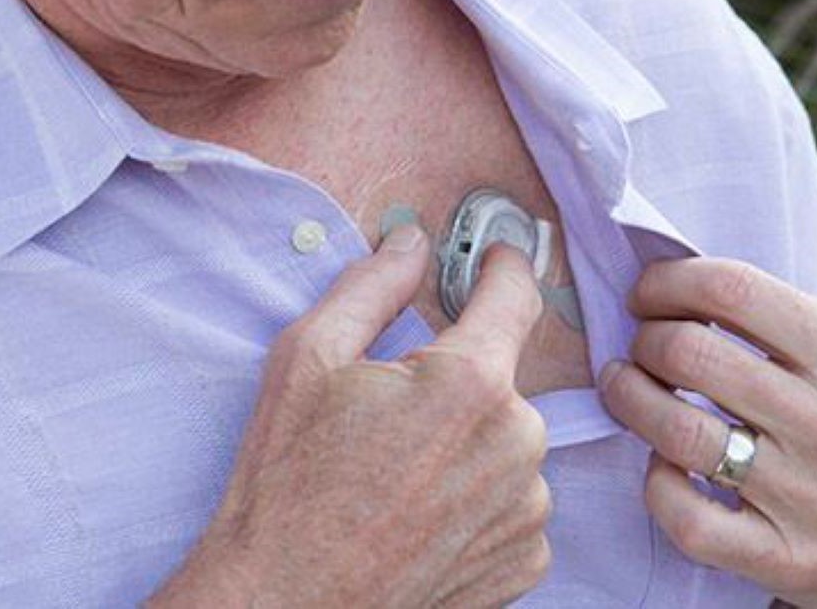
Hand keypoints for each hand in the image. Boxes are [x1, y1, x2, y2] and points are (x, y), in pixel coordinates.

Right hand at [149, 226, 552, 607]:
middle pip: (502, 379)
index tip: (499, 261)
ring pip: (507, 443)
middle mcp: (518, 442)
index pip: (514, 296)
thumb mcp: (307, 360)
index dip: (503, 268)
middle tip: (392, 414)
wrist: (288, 605)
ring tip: (399, 478)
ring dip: (468, 444)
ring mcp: (528, 507)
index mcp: (470, 383)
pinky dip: (477, 499)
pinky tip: (421, 514)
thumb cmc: (288, 486)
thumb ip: (371, 286)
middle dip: (457, 382)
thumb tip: (411, 243)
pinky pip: (513, 502)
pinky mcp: (526, 557)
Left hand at [600, 258, 816, 606]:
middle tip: (639, 347)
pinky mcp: (786, 559)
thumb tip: (677, 285)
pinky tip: (662, 465)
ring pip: (678, 432)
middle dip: (644, 341)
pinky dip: (656, 484)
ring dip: (629, 399)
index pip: (736, 291)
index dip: (670, 283)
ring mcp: (810, 498)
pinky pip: (687, 516)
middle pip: (691, 356)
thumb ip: (782, 324)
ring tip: (625, 388)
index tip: (648, 294)